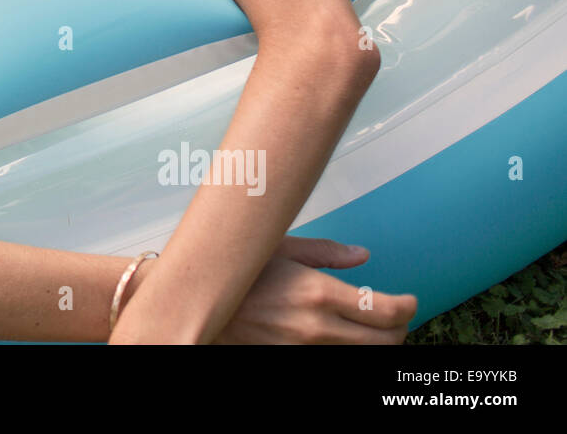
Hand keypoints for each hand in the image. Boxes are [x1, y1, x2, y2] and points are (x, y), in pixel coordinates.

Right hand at [209, 236, 416, 343]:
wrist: (199, 305)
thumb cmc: (237, 273)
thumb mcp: (279, 248)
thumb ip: (325, 253)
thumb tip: (362, 256)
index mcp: (318, 293)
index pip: (386, 310)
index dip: (408, 306)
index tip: (410, 301)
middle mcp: (317, 327)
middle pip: (385, 340)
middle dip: (400, 328)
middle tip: (398, 316)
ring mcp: (305, 349)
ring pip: (364, 355)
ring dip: (378, 343)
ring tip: (376, 329)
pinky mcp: (293, 360)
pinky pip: (337, 361)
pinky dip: (351, 351)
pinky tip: (347, 338)